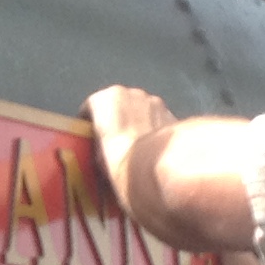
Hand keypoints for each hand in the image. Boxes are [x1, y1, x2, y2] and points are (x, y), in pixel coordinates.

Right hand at [85, 85, 175, 210]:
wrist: (161, 171)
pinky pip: (157, 122)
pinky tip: (153, 153)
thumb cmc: (123, 163)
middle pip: (119, 106)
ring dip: (137, 125)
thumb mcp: (99, 159)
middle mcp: (132, 93)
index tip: (90, 138)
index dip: (90, 124)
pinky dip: (154, 132)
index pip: (92, 106)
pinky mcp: (174, 116)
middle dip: (116, 122)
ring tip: (135, 150)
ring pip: (141, 112)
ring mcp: (156, 102)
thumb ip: (99, 146)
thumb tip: (104, 155)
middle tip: (113, 145)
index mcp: (107, 98)